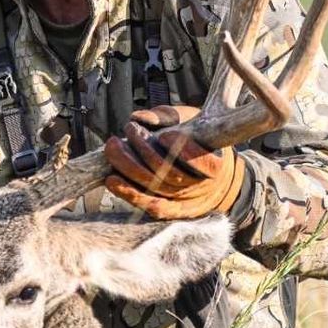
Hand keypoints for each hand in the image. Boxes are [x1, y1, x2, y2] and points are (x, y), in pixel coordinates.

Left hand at [103, 105, 244, 219]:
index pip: (206, 164)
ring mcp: (185, 202)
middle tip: (129, 130)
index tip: (166, 136)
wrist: (208, 175)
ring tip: (112, 148)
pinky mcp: (170, 211)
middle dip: (146, 151)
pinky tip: (111, 181)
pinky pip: (149, 206)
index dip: (188, 153)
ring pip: (155, 188)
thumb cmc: (196, 139)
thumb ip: (168, 116)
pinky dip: (129, 193)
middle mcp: (202, 187)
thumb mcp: (189, 122)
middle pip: (171, 174)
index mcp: (216, 164)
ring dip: (130, 168)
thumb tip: (139, 117)